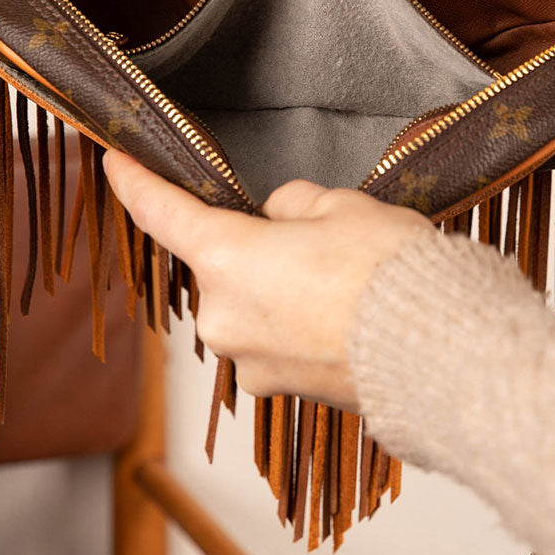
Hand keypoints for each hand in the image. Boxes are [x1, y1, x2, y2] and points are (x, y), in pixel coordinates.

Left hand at [103, 156, 434, 409]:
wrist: (440, 355)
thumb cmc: (392, 275)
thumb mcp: (344, 207)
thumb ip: (296, 206)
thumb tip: (281, 220)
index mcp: (227, 260)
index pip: (163, 213)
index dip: (136, 183)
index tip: (114, 163)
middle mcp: (222, 317)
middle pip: (223, 264)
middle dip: (260, 247)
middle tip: (324, 238)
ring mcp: (249, 362)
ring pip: (253, 305)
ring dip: (283, 290)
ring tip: (350, 285)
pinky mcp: (280, 391)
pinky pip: (277, 342)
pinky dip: (303, 327)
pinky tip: (350, 320)